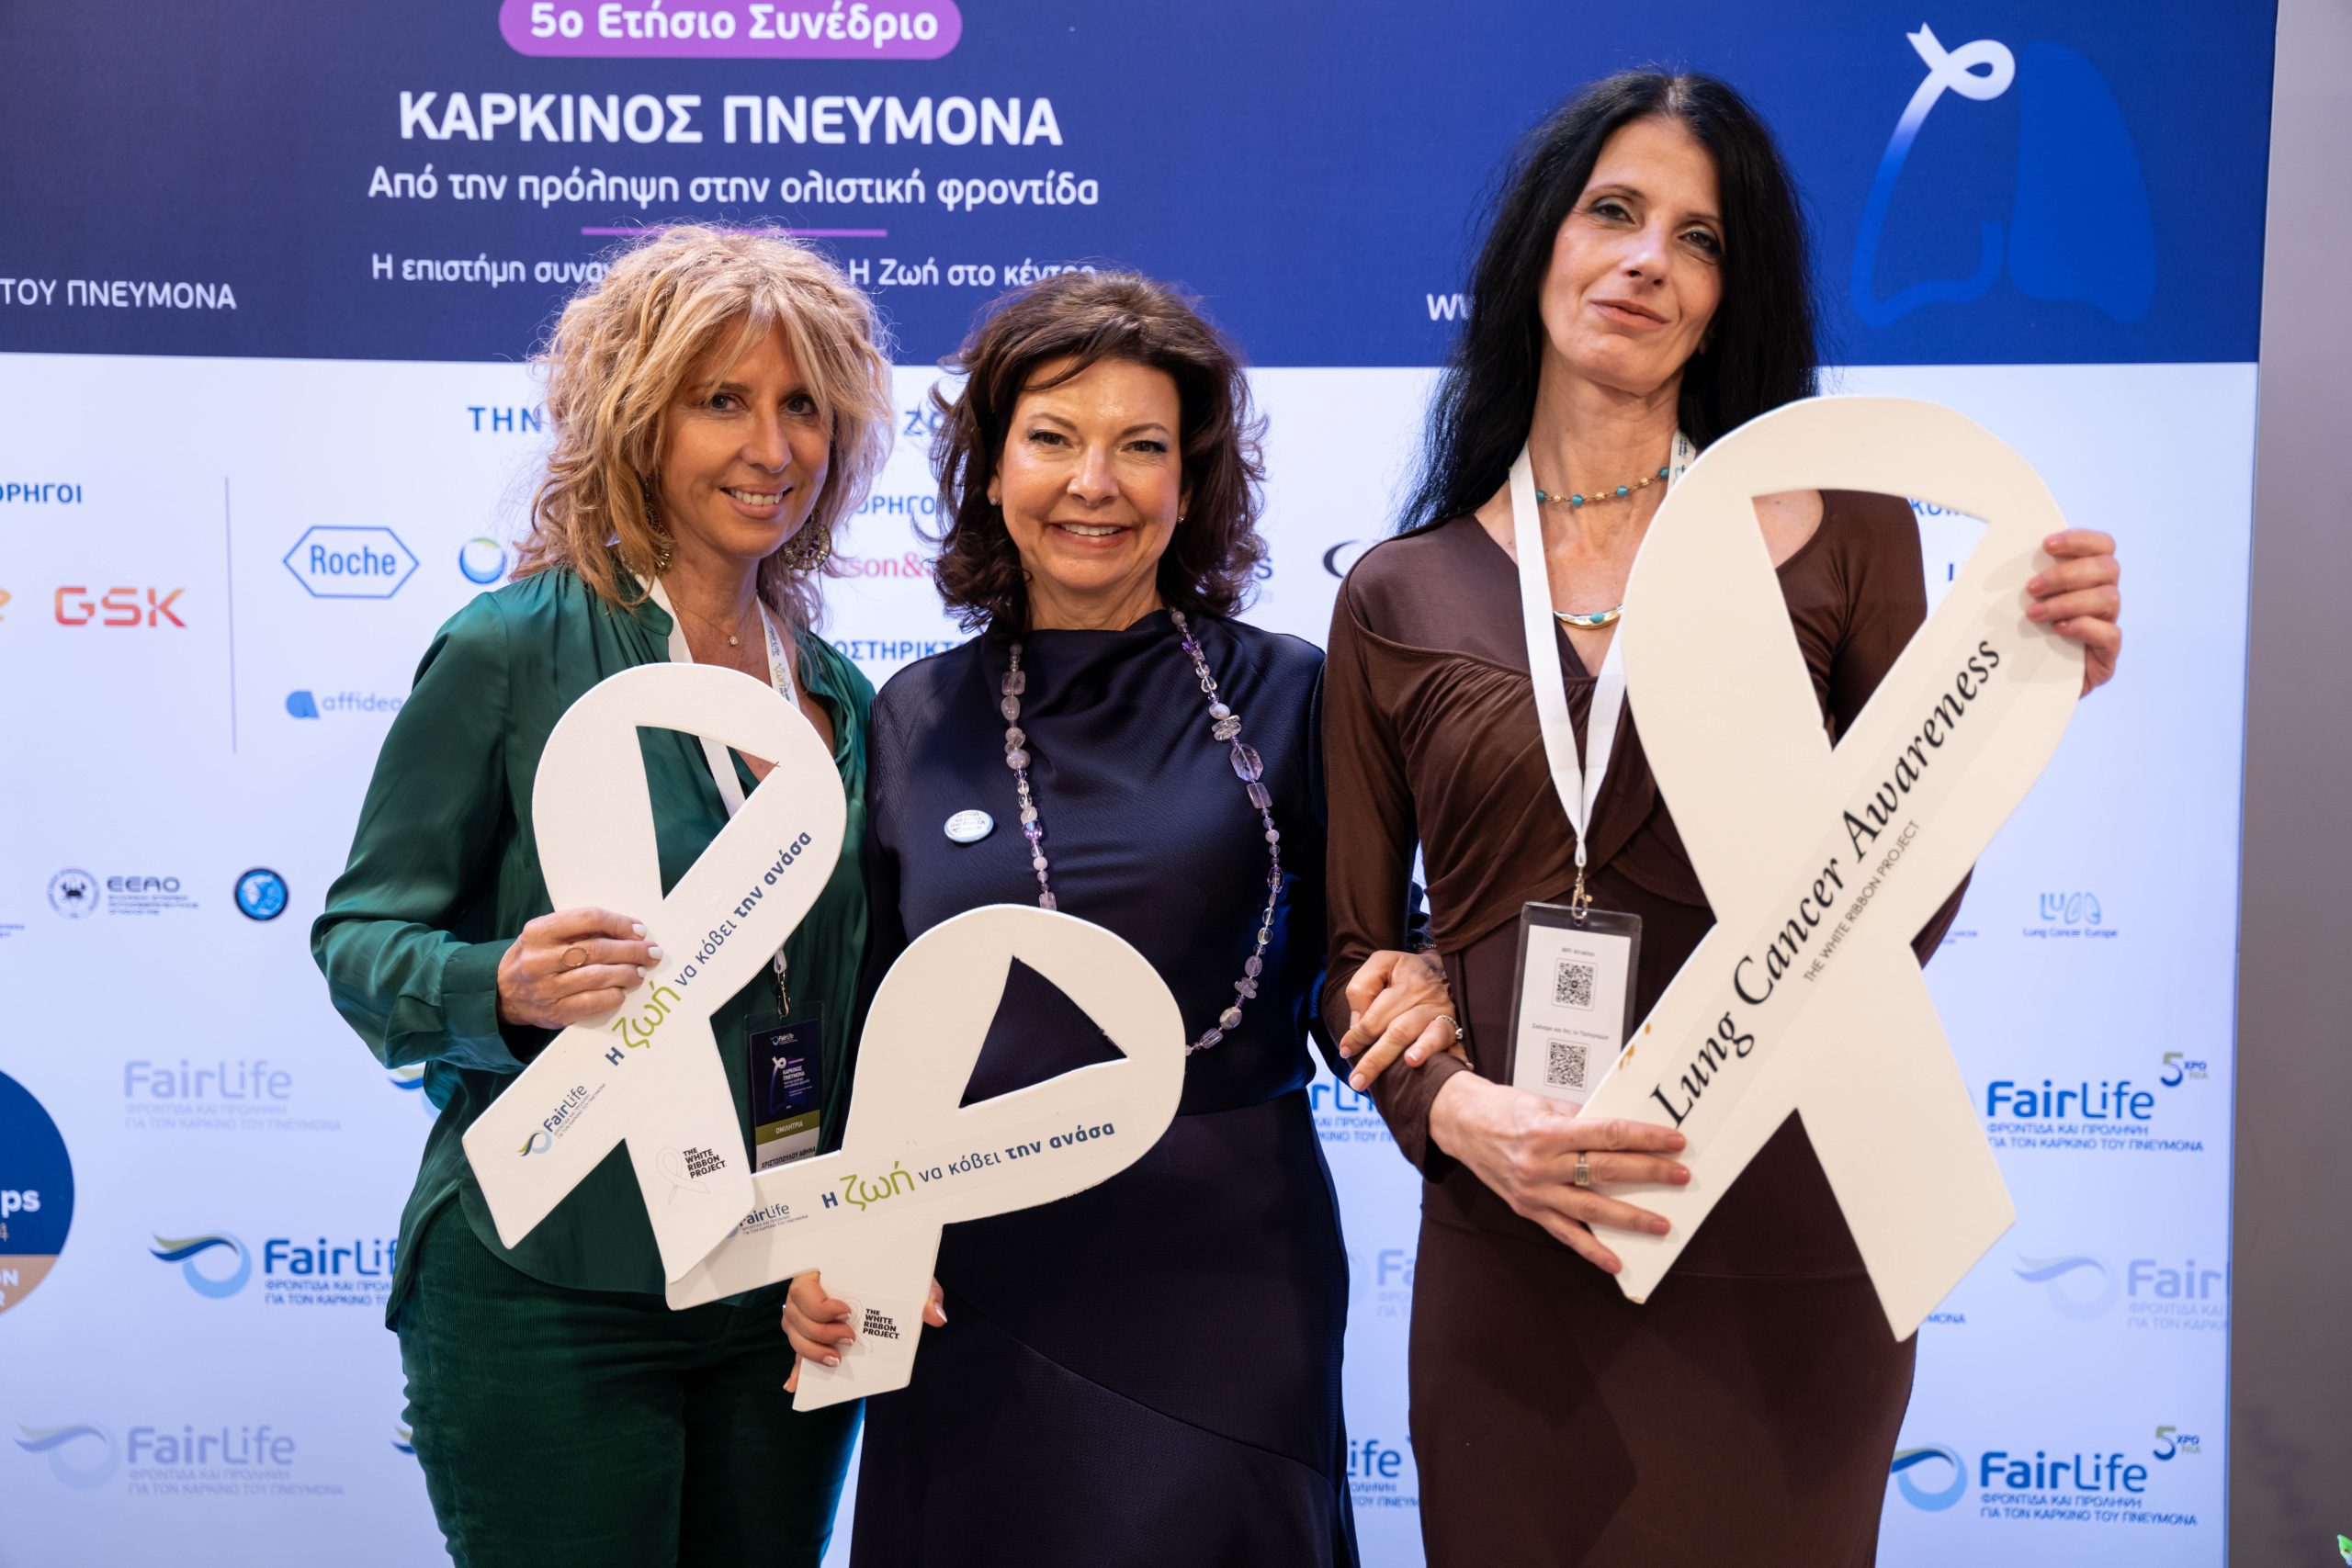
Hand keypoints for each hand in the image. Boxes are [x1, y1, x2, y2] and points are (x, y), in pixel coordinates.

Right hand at [495, 907, 658, 1029]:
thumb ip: (579, 929)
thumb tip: (629, 931)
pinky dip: (615, 995)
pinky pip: (595, 1002)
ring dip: (628, 973)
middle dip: (633, 951)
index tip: (640, 930)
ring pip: (600, 977)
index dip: (620, 924)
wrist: (503, 993)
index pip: (589, 919)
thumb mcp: (546, 934)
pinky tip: (622, 990)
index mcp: (539, 931)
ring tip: (641, 971)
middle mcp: (539, 959)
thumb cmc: (535, 957)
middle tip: (652, 952)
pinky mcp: (555, 1012)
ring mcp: (546, 988)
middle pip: (599, 949)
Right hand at [782, 1273, 948, 1393]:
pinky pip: (796, 1353)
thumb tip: (936, 1317)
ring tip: (837, 1361)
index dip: (819, 1304)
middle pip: (795, 1315)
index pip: (804, 1287)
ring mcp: (803, 1314)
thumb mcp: (909, 1278)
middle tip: (850, 1340)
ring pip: (794, 1334)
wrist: (889, 1279)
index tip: (847, 1312)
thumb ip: (925, 1292)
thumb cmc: (892, 1274)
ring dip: (811, 1351)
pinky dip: (797, 1370)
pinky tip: (797, 1385)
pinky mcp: (809, 1335)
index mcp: (823, 1269)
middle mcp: (806, 1292)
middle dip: (820, 1332)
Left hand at [1336, 949, 1460, 1092]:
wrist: (1440, 968)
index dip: (1358, 1036)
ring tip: (1410, 1063)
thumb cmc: (1403, 971)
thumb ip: (1362, 988)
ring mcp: (1444, 1015)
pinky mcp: (1457, 1028)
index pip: (1376, 1016)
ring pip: (1432, 1035)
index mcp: (1405, 985)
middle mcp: (1427, 1000)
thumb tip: (1357, 1023)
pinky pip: (1459, 1044)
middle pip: (1400, 1031)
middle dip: (1376, 1059)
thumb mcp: (1379, 964)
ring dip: (1423, 1049)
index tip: (1346, 1051)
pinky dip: (1458, 1057)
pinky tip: (1460, 1069)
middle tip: (1358, 1081)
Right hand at [1429, 1074, 1688, 1273]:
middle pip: (1605, 1171)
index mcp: (1548, 1131)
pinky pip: (1564, 1233)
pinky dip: (1590, 1250)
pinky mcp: (1528, 1210)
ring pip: (1591, 1209)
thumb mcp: (1544, 1105)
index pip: (1607, 1135)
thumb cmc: (1503, 1109)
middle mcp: (1540, 1164)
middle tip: (1680, 1176)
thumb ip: (1581, 1120)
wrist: (1460, 1125)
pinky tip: (1615, 1262)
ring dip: (1630, 1219)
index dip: (1645, 1138)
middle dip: (1648, 1174)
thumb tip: (1621, 1134)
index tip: (1674, 1141)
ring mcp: (1534, 1192)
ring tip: (1662, 1224)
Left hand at [2026, 530, 2120, 695]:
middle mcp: (2103, 599)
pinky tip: (2058, 630)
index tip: (2046, 545)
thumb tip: (1996, 550)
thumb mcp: (2015, 603)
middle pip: (2107, 568)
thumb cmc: (2018, 637)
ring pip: (2108, 598)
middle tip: (2031, 588)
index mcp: (2087, 578)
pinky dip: (2084, 627)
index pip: (2102, 546)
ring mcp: (2108, 626)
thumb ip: (2019, 578)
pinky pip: (2111, 635)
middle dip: (2066, 574)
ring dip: (2068, 602)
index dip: (2080, 540)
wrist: (2022, 687)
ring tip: (2035, 614)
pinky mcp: (2107, 656)